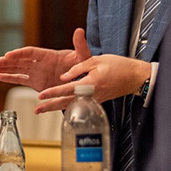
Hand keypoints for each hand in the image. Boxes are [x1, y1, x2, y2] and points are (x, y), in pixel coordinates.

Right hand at [0, 29, 91, 91]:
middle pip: (20, 60)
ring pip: (17, 69)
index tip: (9, 55)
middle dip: (7, 61)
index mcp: (48, 55)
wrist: (83, 80)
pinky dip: (9, 78)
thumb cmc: (83, 66)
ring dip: (5, 68)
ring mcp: (37, 72)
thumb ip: (80, 45)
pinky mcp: (36, 82)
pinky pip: (20, 80)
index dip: (19, 54)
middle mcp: (40, 63)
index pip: (30, 53)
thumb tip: (79, 30)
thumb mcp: (82, 56)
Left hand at [34, 55, 151, 112]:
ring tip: (42, 110)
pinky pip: (79, 104)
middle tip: (36, 109)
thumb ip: (78, 67)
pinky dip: (67, 106)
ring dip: (56, 108)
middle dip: (50, 106)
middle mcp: (91, 94)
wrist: (134, 77)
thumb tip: (63, 76)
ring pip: (71, 105)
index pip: (68, 89)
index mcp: (91, 83)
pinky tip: (58, 106)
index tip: (41, 95)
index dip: (53, 92)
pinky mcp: (97, 101)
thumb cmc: (117, 65)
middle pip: (67, 102)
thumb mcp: (96, 60)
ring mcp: (94, 100)